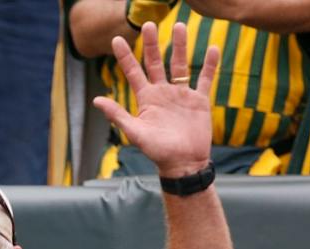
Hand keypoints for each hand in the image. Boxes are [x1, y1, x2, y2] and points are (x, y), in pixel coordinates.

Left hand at [92, 20, 218, 177]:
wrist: (184, 163)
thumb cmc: (157, 152)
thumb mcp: (135, 133)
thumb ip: (118, 115)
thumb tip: (96, 100)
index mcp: (146, 99)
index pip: (133, 73)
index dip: (125, 57)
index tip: (117, 39)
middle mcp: (162, 93)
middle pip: (156, 62)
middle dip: (152, 44)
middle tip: (149, 24)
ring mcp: (181, 95)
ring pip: (180, 65)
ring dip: (180, 46)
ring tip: (181, 26)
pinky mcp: (199, 100)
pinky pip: (205, 79)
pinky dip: (209, 65)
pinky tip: (212, 48)